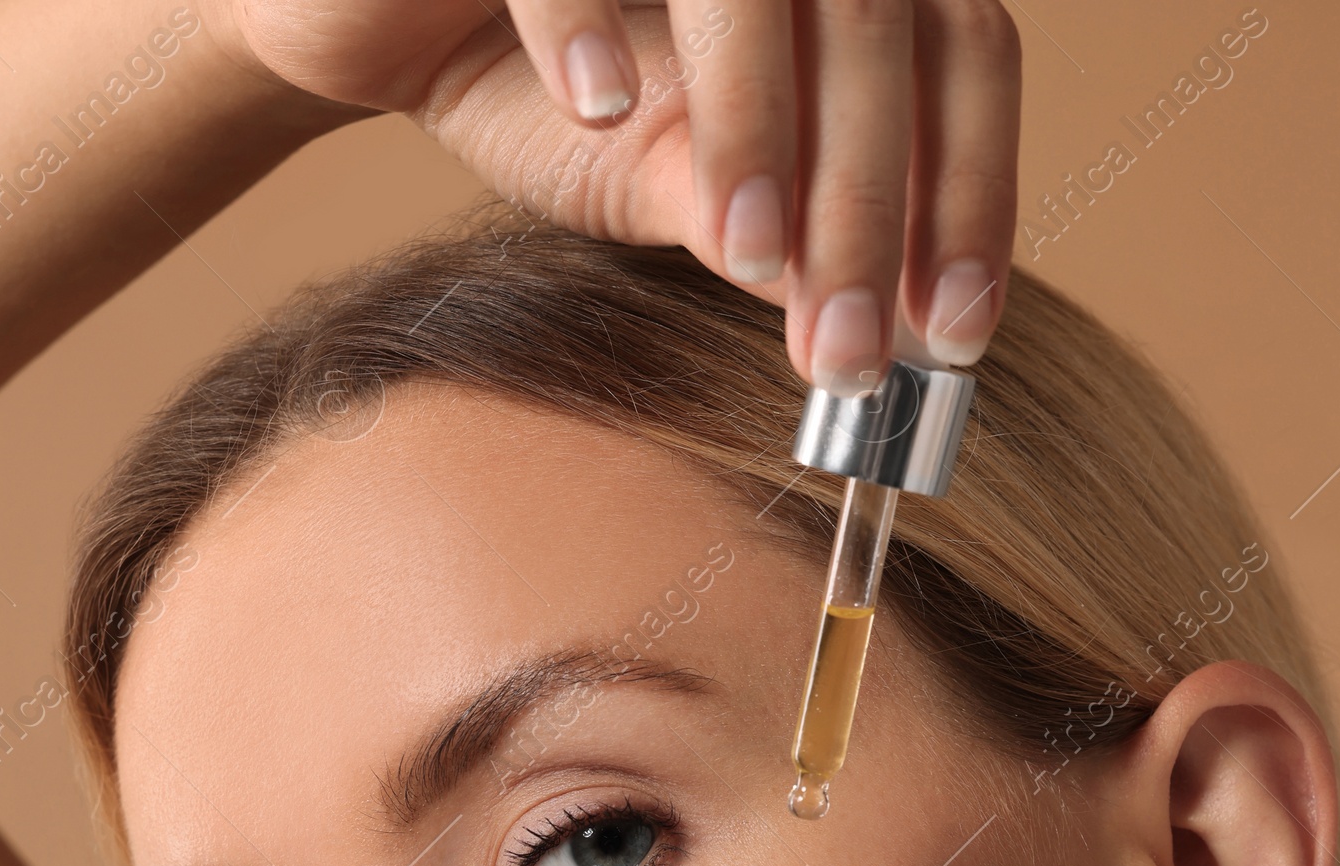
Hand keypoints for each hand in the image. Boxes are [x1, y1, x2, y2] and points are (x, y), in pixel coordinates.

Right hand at [221, 0, 1019, 389]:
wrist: (369, 13)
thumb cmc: (531, 82)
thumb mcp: (662, 174)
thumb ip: (762, 224)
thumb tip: (875, 318)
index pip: (959, 51)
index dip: (970, 193)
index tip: (953, 339)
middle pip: (878, 22)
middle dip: (867, 204)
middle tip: (848, 356)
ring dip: (757, 121)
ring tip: (743, 255)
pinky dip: (589, 16)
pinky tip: (593, 105)